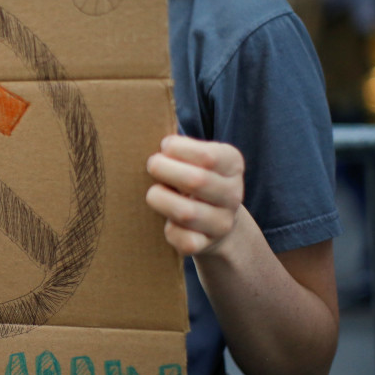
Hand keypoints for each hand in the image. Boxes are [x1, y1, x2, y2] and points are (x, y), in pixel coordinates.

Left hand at [145, 135, 244, 256]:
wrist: (216, 223)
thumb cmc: (194, 178)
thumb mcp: (196, 157)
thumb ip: (178, 145)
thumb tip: (142, 129)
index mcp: (232, 164)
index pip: (208, 156)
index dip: (178, 149)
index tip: (165, 147)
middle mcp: (233, 194)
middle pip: (195, 181)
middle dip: (164, 170)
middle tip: (152, 165)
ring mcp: (222, 223)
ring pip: (185, 212)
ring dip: (160, 199)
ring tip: (155, 192)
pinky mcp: (205, 245)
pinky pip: (182, 239)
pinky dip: (167, 229)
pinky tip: (166, 220)